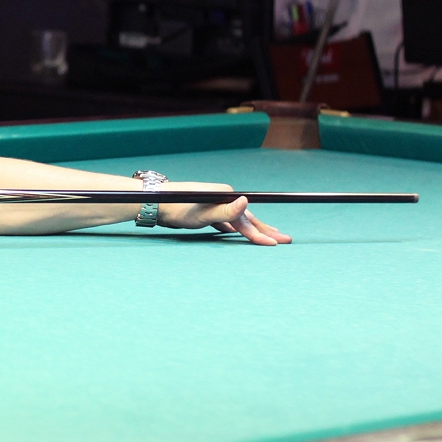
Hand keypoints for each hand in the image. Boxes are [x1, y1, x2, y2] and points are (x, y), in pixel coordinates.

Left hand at [156, 181, 291, 246]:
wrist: (156, 202)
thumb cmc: (178, 208)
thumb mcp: (202, 213)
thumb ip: (226, 211)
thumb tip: (247, 202)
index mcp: (226, 197)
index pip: (249, 220)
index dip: (264, 233)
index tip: (278, 244)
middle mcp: (224, 198)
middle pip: (249, 219)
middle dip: (267, 231)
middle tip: (285, 240)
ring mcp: (216, 205)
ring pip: (239, 221)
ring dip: (254, 230)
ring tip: (269, 236)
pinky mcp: (207, 211)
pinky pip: (227, 222)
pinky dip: (236, 228)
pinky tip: (240, 233)